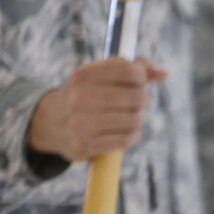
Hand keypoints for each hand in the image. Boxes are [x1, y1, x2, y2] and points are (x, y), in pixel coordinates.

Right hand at [26, 57, 167, 163]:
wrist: (50, 123)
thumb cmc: (85, 95)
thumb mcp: (100, 76)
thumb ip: (132, 69)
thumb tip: (163, 73)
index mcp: (83, 75)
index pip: (130, 71)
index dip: (141, 77)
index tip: (136, 82)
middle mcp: (79, 97)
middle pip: (137, 97)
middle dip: (140, 100)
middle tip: (131, 103)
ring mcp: (80, 123)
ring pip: (134, 119)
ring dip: (137, 120)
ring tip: (127, 119)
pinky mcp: (83, 145)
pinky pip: (126, 139)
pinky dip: (132, 136)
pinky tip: (126, 133)